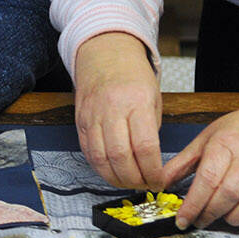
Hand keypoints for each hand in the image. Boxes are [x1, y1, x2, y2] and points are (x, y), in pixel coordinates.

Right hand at [73, 31, 163, 189]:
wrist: (104, 52)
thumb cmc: (133, 75)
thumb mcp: (153, 98)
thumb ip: (151, 130)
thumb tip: (151, 164)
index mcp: (136, 101)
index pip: (145, 146)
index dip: (152, 171)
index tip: (158, 181)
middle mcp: (112, 108)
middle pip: (120, 156)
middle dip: (134, 179)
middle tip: (144, 185)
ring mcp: (93, 115)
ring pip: (100, 158)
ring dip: (115, 178)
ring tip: (128, 182)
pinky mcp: (80, 120)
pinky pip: (87, 151)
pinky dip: (99, 167)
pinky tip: (111, 171)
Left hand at [161, 106, 238, 229]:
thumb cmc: (236, 132)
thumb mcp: (204, 140)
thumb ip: (181, 163)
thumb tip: (160, 183)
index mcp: (225, 145)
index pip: (208, 178)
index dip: (193, 203)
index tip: (182, 218)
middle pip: (228, 194)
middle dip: (208, 213)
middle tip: (197, 221)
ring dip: (230, 217)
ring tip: (218, 216)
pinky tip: (237, 215)